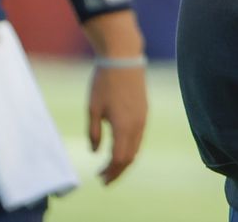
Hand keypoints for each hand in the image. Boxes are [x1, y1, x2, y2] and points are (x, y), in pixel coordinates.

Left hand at [87, 62, 146, 183]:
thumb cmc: (104, 82)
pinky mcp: (144, 111)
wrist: (123, 58)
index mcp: (123, 126)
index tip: (100, 178)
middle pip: (130, 157)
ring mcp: (143, 118)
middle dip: (118, 171)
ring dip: (124, 160)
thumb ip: (94, 132)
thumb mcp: (93, 108)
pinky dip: (130, 148)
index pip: (119, 159)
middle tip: (104, 179)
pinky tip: (119, 147)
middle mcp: (137, 125)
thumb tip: (95, 152)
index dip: (110, 172)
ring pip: (136, 148)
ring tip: (110, 166)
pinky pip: (139, 137)